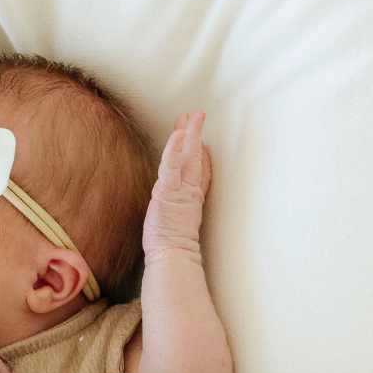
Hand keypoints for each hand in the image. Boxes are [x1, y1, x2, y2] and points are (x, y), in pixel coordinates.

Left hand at [142, 110, 212, 261]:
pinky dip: (174, 148)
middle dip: (196, 136)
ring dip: (191, 133)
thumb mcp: (176, 228)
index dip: (203, 156)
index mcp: (190, 201)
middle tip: (197, 116)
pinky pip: (172, 164)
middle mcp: (189, 192)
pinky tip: (178, 133)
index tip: (203, 144)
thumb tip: (175, 213)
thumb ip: (176, 215)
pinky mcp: (169, 191)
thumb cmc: (169, 249)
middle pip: (195, 158)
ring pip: (188, 156)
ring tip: (192, 115)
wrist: (172, 256)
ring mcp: (181, 190)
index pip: (200, 173)